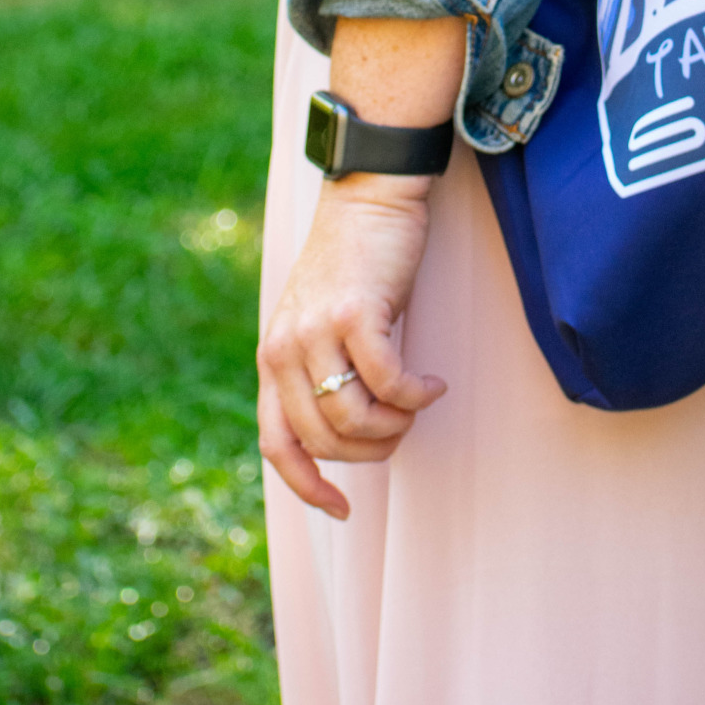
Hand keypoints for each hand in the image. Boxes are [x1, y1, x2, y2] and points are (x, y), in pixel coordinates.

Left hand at [257, 172, 443, 517]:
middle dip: (372, 450)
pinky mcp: (355, 313)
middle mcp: (284, 348)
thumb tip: (343, 437)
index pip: (277, 444)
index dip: (307, 485)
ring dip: (396, 424)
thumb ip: (318, 371)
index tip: (341, 508)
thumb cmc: (355, 264)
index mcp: (272, 356)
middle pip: (325, 439)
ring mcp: (316, 330)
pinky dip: (415, 395)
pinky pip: (388, 382)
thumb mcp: (320, 322)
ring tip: (417, 403)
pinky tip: (433, 384)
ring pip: (354, 418)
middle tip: (403, 427)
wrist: (369, 197)